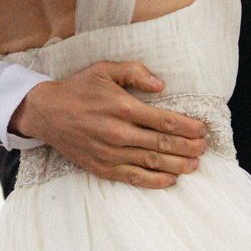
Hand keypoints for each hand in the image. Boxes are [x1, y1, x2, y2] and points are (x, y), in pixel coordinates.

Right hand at [11, 61, 208, 188]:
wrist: (46, 113)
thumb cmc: (78, 89)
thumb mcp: (104, 69)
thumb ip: (134, 72)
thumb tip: (161, 85)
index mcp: (122, 107)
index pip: (164, 120)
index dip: (187, 127)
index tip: (202, 130)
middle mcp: (118, 133)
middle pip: (163, 143)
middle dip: (188, 147)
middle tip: (204, 148)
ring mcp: (110, 153)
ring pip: (152, 162)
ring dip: (177, 165)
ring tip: (195, 165)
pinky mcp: (102, 167)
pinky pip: (134, 178)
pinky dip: (155, 181)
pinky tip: (171, 179)